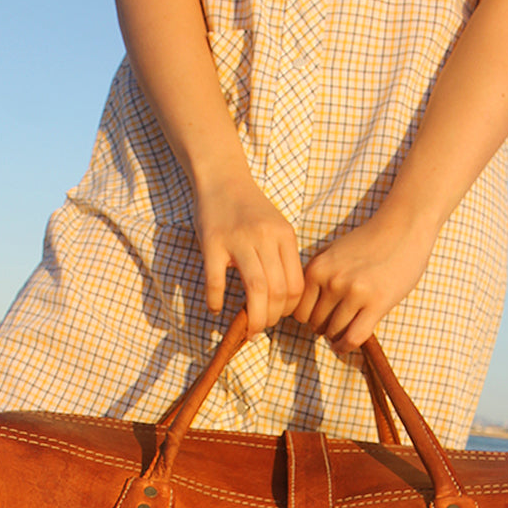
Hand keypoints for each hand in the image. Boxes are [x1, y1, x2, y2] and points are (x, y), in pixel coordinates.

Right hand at [194, 179, 304, 336]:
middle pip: (277, 290)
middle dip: (272, 317)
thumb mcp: (276, 227)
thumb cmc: (250, 209)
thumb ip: (282, 258)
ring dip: (254, 317)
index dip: (289, 309)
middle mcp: (265, 237)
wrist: (222, 178)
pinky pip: (216, 281)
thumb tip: (284, 301)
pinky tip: (216, 309)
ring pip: (255, 289)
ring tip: (249, 328)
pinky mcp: (212, 243)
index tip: (279, 315)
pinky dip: (216, 300)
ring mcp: (238, 239)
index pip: (296, 284)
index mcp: (284, 235)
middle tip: (263, 326)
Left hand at [294, 205, 436, 352]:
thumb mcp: (332, 252)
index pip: (299, 312)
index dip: (308, 319)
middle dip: (323, 328)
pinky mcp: (377, 303)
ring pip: (334, 332)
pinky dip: (346, 347)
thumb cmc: (368, 242)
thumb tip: (300, 310)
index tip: (318, 320)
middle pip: (316, 324)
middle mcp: (332, 280)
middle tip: (335, 324)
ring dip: (337, 337)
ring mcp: (354, 292)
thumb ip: (316, 277)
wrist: (403, 227)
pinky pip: (353, 337)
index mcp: (317, 268)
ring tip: (343, 333)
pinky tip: (345, 346)